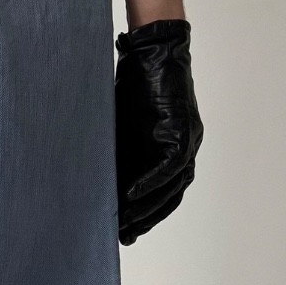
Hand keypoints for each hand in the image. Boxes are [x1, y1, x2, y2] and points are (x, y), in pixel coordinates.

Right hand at [113, 18, 202, 244]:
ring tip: (124, 222)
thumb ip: (120, 151)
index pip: (164, 192)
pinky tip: (131, 196)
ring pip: (171, 187)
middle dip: (146, 218)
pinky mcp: (182, 129)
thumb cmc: (135, 83)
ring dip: (147, 207)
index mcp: (173, 148)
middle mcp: (186, 147)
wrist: (152, 49)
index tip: (127, 231)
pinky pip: (168, 166)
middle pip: (169, 195)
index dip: (147, 214)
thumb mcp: (124, 125)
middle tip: (124, 236)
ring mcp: (187, 139)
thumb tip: (97, 178)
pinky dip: (149, 183)